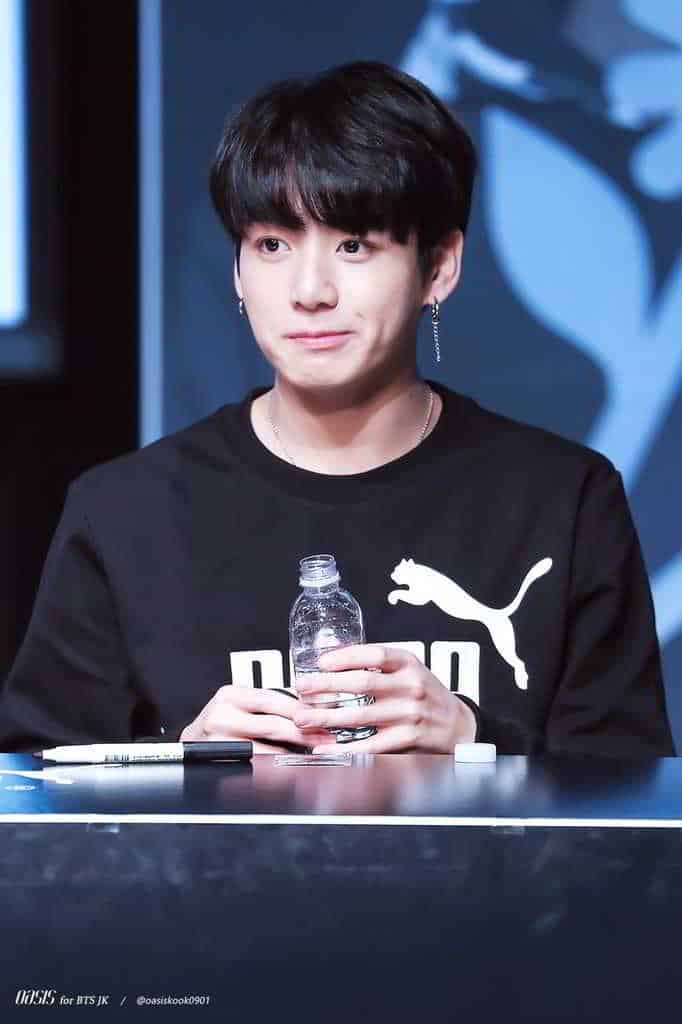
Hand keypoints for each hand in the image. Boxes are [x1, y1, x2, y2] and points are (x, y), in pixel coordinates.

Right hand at [179, 686, 330, 752]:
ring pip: (267, 748)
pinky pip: (257, 763)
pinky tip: (290, 762)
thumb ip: (269, 702)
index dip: (300, 709)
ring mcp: (221, 741)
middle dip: (304, 732)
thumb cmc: (220, 721)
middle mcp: (222, 716)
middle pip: (273, 724)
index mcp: (230, 696)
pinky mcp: (223, 760)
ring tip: (312, 750)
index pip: (272, 699)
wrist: (191, 743)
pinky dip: (277, 763)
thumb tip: (308, 705)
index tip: (319, 715)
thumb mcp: (240, 702)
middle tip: (324, 736)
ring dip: (294, 751)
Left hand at [292, 645, 476, 753]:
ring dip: (328, 718)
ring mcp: (411, 714)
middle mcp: (411, 686)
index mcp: (409, 663)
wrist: (457, 725)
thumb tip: (331, 666)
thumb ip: (379, 667)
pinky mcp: (409, 739)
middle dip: (326, 686)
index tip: (320, 662)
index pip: (375, 654)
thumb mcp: (409, 671)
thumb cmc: (425, 695)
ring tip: (304, 718)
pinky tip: (326, 749)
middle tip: (302, 688)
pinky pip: (372, 745)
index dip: (345, 657)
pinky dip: (346, 749)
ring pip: (362, 715)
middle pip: (362, 683)